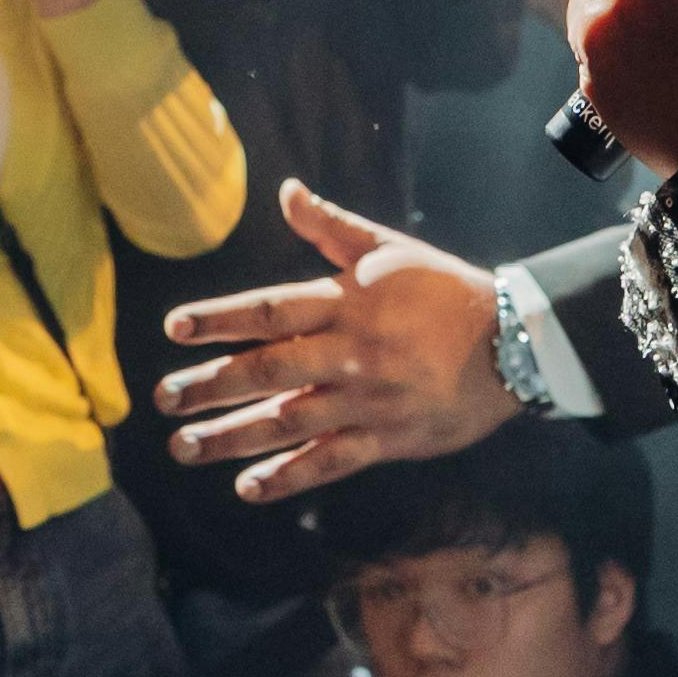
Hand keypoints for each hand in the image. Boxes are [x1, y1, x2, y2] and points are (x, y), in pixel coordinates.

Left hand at [157, 187, 522, 500]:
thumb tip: (286, 189)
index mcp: (347, 302)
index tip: (174, 328)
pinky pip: (332, 462)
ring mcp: (369, 399)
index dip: (221, 318)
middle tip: (163, 399)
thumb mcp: (388, 250)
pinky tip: (247, 487)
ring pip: (290, 422)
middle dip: (212, 386)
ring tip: (184, 447)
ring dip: (233, 436)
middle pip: (269, 370)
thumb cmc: (444, 291)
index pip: (271, 310)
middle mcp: (352, 352)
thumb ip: (331, 227)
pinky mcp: (389, 438)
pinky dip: (289, 476)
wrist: (514, 341)